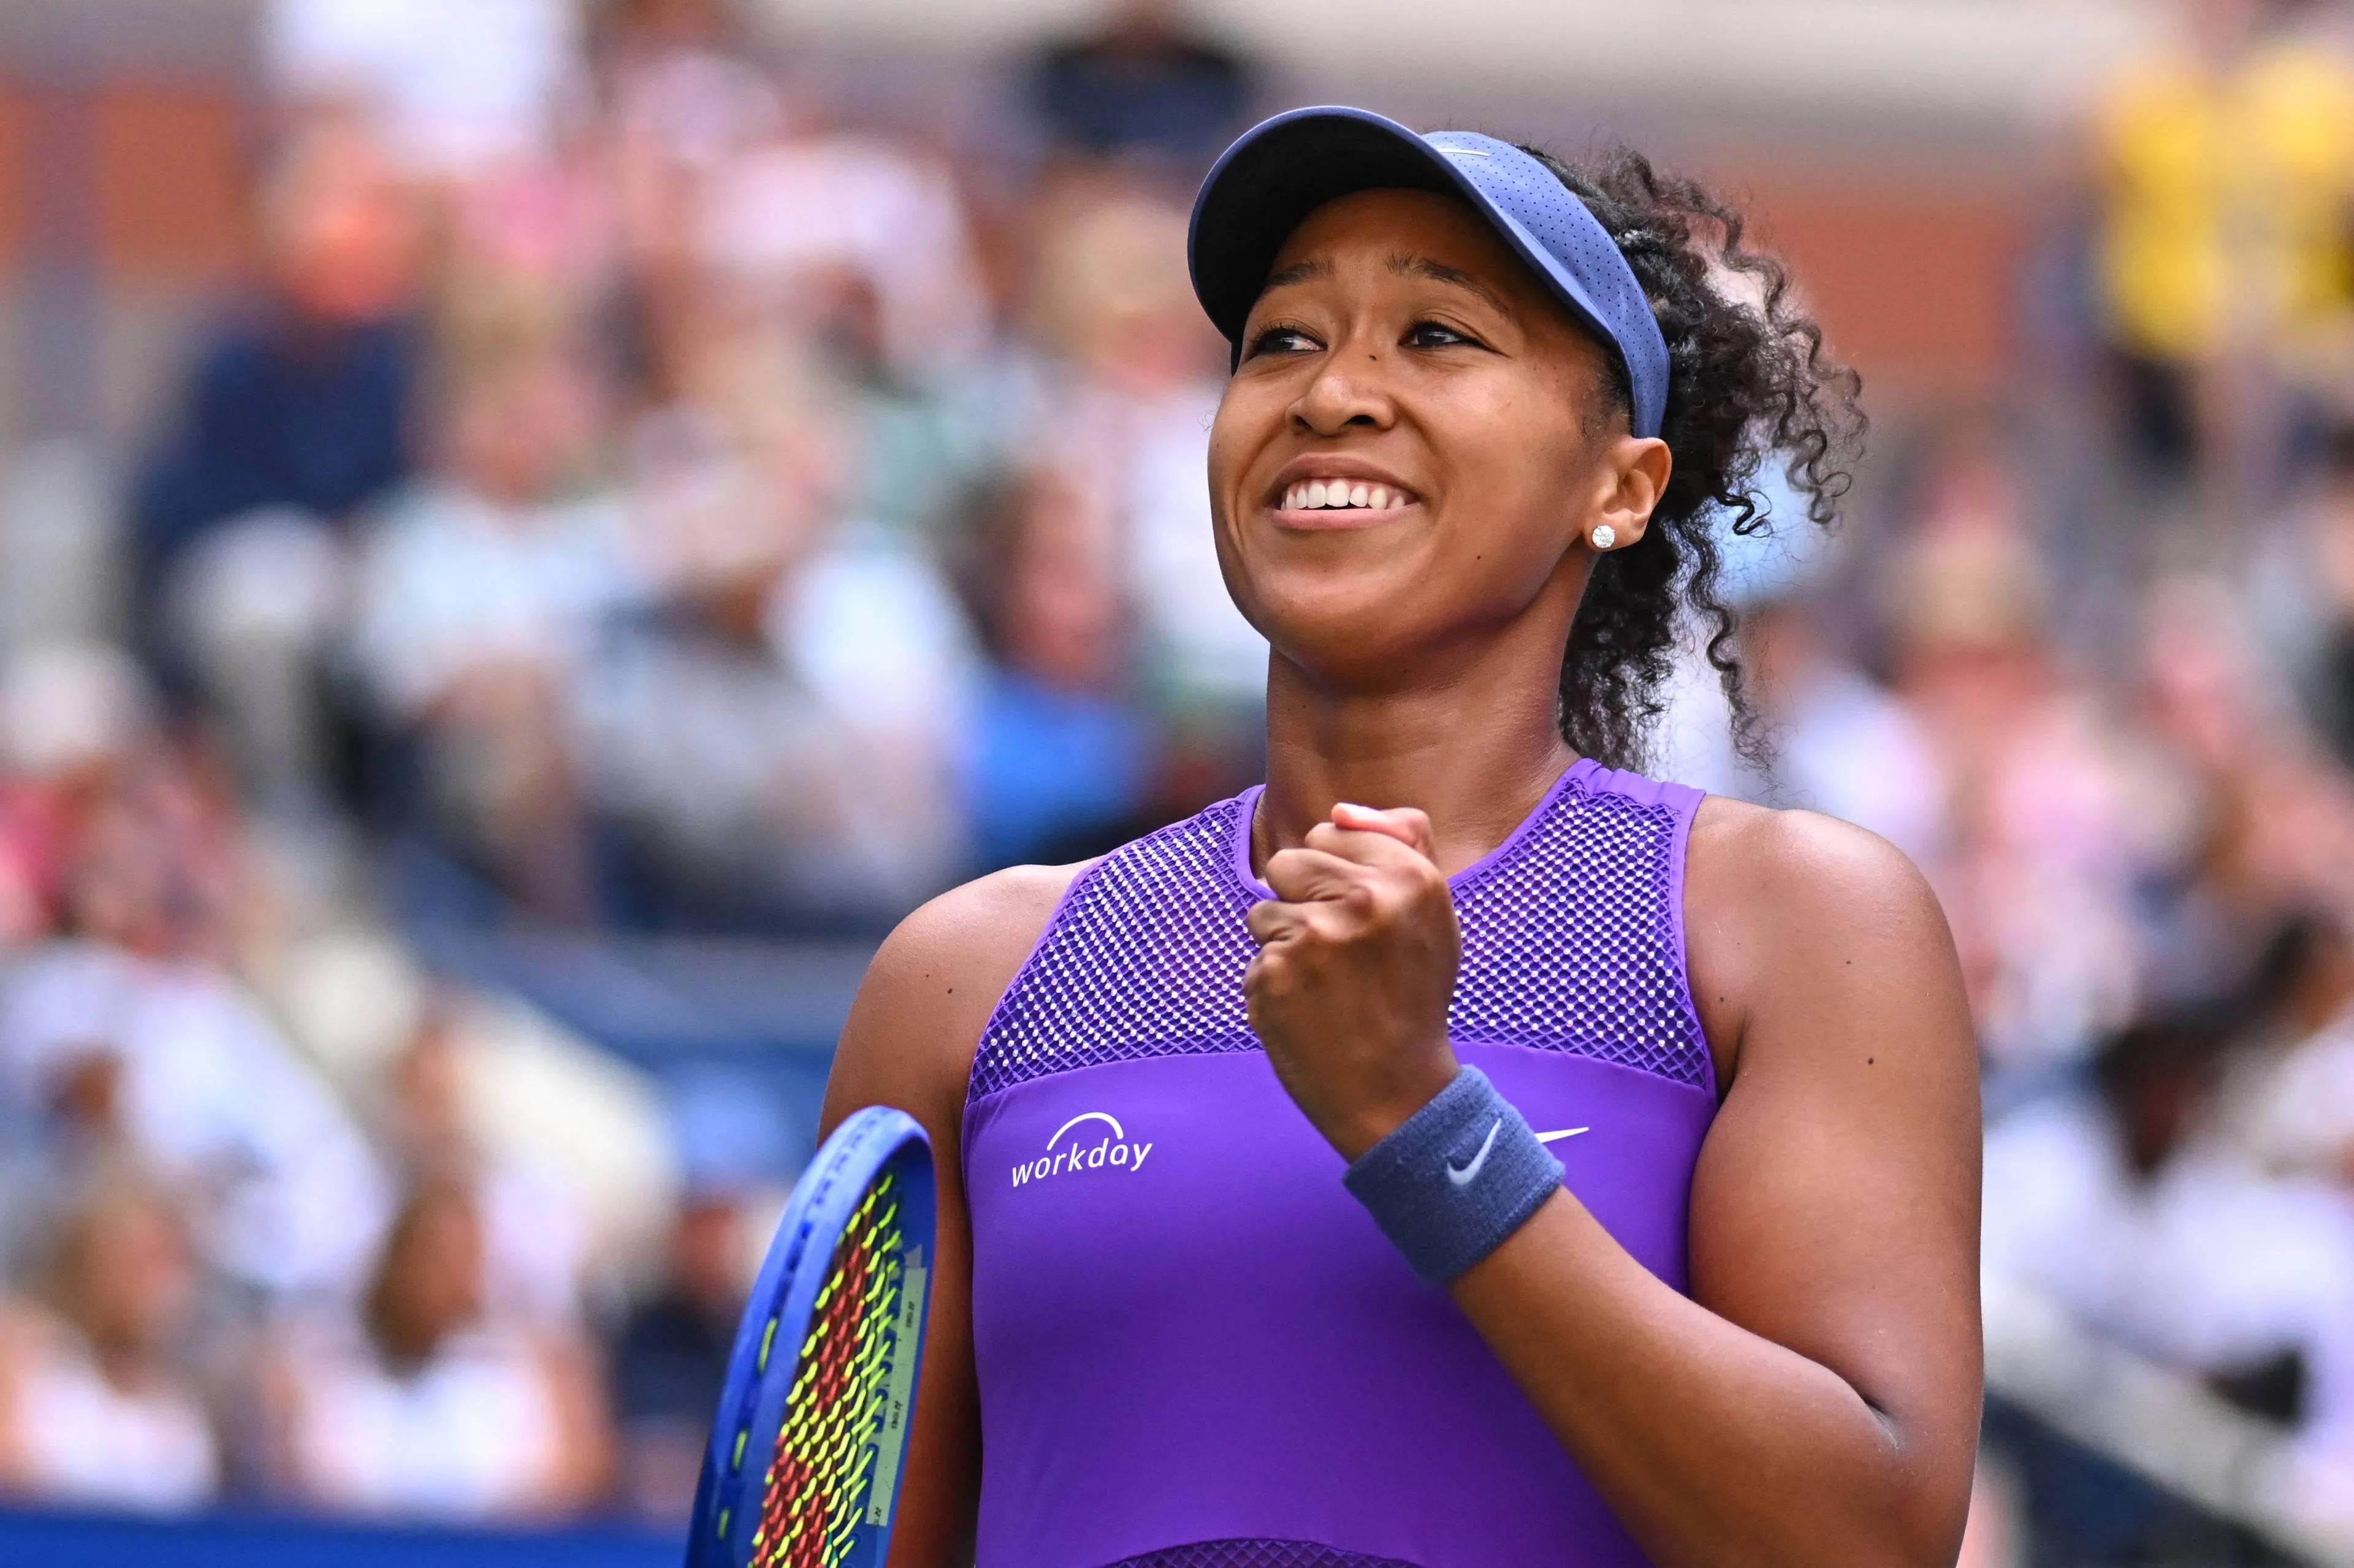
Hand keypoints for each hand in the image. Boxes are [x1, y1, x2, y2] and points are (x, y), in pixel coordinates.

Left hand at [1244, 802, 1462, 1160]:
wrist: (1396, 1093)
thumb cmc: (1411, 995)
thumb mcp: (1432, 912)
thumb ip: (1402, 842)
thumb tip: (1340, 810)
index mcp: (1411, 876)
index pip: (1331, 830)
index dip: (1338, 875)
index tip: (1364, 919)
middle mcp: (1364, 899)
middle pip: (1288, 861)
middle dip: (1303, 901)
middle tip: (1340, 955)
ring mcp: (1315, 937)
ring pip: (1263, 908)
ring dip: (1283, 944)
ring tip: (1325, 985)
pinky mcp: (1274, 973)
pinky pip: (1254, 955)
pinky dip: (1272, 982)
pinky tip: (1308, 1010)